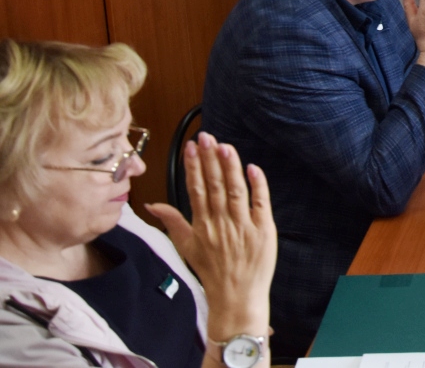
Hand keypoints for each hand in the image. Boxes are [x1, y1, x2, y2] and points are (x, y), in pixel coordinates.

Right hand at [146, 133, 274, 342]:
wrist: (236, 297)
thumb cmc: (212, 270)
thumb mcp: (186, 247)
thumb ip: (171, 221)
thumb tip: (151, 205)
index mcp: (202, 225)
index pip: (196, 189)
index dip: (193, 166)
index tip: (191, 146)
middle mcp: (221, 223)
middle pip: (214, 186)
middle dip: (209, 159)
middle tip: (206, 137)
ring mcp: (243, 225)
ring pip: (235, 190)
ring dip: (230, 167)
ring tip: (225, 146)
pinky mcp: (263, 229)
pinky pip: (260, 203)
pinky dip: (257, 186)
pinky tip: (253, 168)